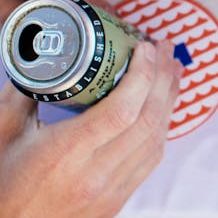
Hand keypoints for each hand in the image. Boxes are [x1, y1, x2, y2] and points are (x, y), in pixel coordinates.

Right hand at [0, 40, 181, 217]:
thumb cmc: (0, 185)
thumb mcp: (3, 131)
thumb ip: (25, 91)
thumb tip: (45, 58)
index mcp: (66, 154)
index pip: (122, 110)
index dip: (142, 74)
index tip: (145, 47)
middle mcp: (94, 175)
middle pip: (148, 119)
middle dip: (163, 77)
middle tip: (165, 48)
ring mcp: (109, 192)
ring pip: (156, 139)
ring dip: (169, 99)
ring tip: (171, 69)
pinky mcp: (115, 203)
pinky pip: (150, 160)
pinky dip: (161, 128)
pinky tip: (161, 108)